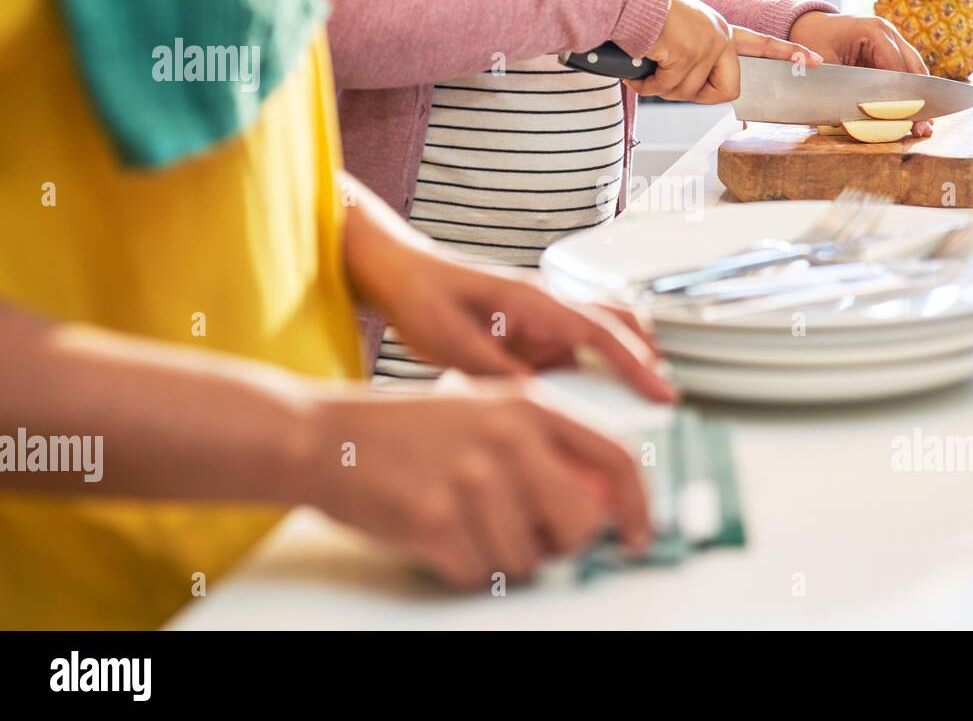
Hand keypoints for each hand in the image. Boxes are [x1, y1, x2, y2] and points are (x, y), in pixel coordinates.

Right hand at [298, 376, 650, 586]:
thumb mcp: (487, 412)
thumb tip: (603, 499)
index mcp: (529, 406)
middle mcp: (509, 438)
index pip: (616, 457)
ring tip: (465, 522)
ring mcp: (473, 479)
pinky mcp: (438, 519)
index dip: (638, 505)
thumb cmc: (407, 430)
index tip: (639, 535)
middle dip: (563, 544)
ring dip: (502, 556)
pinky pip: (480, 574)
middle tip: (529, 536)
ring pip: (530, 558)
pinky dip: (463, 568)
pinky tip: (439, 534)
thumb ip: (546, 446)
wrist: (326, 436)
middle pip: (583, 522)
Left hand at [339, 180, 677, 402]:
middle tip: (662, 396)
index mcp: (533, 301)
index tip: (661, 390)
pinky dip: (584, 376)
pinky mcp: (528, 332)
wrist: (397, 272)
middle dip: (643, 357)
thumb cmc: (420, 296)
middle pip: (615, 323)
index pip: (599, 330)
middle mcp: (546, 305)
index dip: (634, 363)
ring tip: (628, 408)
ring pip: (595, 340)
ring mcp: (539, 318)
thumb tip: (534, 397)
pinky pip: (567, 354)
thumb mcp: (450, 341)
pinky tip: (580, 406)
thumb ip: (493, 369)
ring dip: (615, 368)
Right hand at [632, 0, 821, 103]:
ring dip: (662, 87)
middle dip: (698, 95)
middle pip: (728, 91)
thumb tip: (688, 89)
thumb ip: (695, 58)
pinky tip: (640, 68)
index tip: (817, 61)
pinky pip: (668, 88)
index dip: (789, 54)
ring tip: (649, 66)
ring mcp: (706, 44)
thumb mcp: (680, 36)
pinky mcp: (687, 53)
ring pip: (689, 93)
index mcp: (721, 30)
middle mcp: (720, 36)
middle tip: (672, 81)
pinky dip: (648, 85)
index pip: (762, 43)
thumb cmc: (647, 17)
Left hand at [789, 12, 932, 135]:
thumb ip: (837, 89)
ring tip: (925, 126)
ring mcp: (892, 39)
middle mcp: (889, 32)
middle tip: (923, 127)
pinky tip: (916, 115)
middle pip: (913, 68)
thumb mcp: (824, 64)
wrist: (810, 24)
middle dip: (918, 99)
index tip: (907, 119)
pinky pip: (904, 71)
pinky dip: (909, 92)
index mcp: (874, 31)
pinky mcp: (890, 50)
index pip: (896, 67)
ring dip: (919, 97)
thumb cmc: (815, 40)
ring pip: (914, 70)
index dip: (902, 96)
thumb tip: (845, 121)